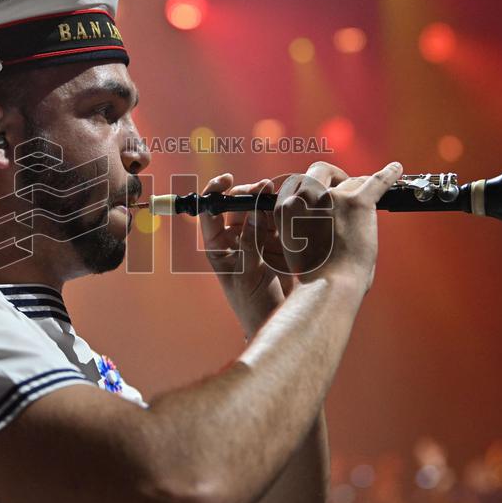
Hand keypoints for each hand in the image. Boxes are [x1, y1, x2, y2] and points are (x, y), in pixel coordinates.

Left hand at [199, 174, 285, 336]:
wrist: (278, 322)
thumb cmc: (253, 306)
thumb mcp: (248, 276)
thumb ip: (251, 244)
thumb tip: (255, 211)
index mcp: (218, 248)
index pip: (210, 213)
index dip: (214, 193)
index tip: (226, 180)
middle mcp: (236, 239)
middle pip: (237, 205)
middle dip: (248, 193)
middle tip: (264, 188)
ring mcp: (258, 238)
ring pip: (259, 208)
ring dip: (267, 199)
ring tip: (280, 195)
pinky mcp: (279, 241)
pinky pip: (279, 219)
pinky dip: (283, 210)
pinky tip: (291, 206)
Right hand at [274, 161, 401, 290]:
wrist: (327, 286)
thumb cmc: (314, 276)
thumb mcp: (295, 246)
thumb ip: (306, 227)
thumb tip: (328, 224)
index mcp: (286, 209)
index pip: (300, 184)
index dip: (316, 188)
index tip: (325, 194)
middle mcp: (306, 197)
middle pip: (321, 171)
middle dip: (333, 176)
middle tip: (345, 186)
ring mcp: (332, 197)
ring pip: (351, 180)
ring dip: (358, 184)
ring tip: (368, 193)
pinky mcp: (358, 202)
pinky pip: (377, 181)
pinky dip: (389, 174)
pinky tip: (396, 169)